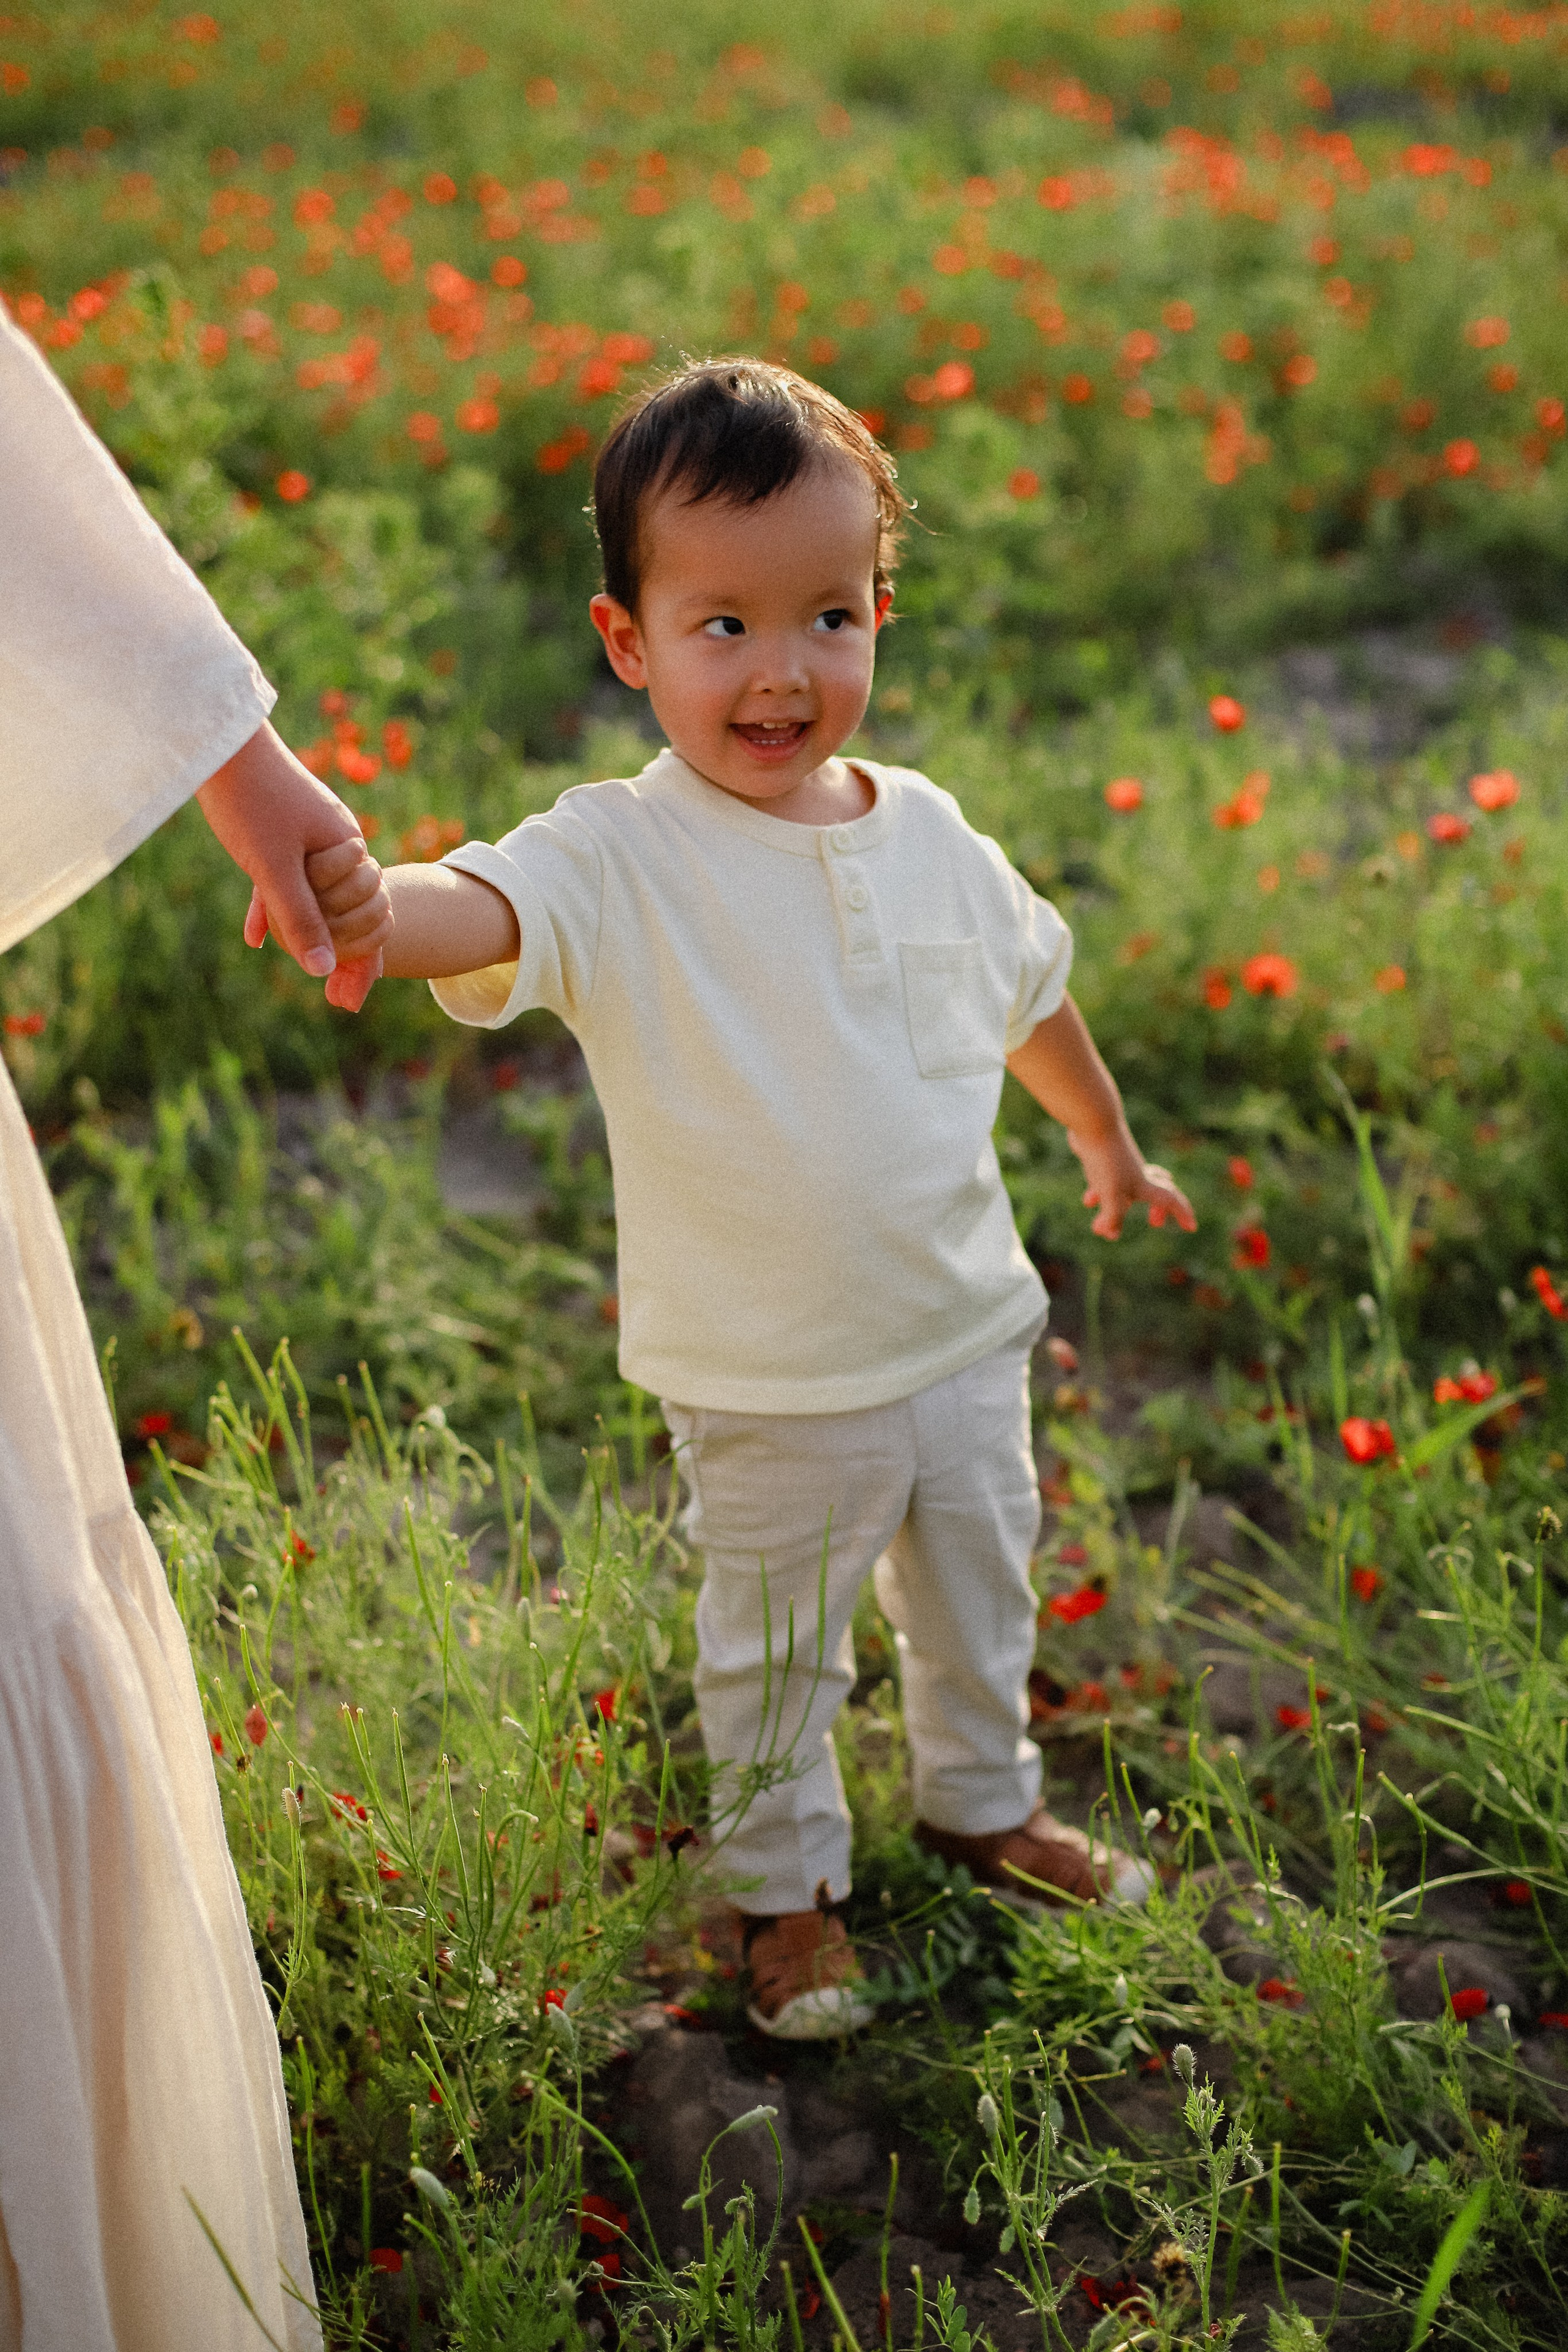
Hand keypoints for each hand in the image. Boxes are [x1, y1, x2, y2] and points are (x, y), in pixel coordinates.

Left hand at [195, 722, 393, 1007]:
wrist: (220, 740)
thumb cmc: (250, 800)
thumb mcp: (273, 869)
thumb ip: (300, 920)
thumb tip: (322, 972)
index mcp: (348, 849)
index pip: (371, 916)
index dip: (361, 961)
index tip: (347, 1000)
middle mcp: (338, 844)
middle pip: (347, 910)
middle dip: (335, 950)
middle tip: (334, 993)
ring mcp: (311, 837)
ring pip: (315, 898)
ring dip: (302, 932)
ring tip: (290, 966)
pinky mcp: (282, 831)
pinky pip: (286, 880)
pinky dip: (274, 908)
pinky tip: (254, 936)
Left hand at [1069, 1125, 1197, 1241]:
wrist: (1093, 1123)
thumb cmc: (1107, 1161)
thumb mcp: (1111, 1195)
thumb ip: (1113, 1217)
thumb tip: (1111, 1234)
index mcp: (1145, 1183)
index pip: (1170, 1200)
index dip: (1182, 1214)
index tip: (1192, 1228)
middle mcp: (1137, 1173)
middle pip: (1157, 1191)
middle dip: (1159, 1208)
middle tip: (1156, 1223)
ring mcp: (1121, 1165)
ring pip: (1129, 1186)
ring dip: (1123, 1204)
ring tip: (1110, 1214)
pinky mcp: (1104, 1159)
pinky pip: (1106, 1181)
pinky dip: (1099, 1193)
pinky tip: (1088, 1199)